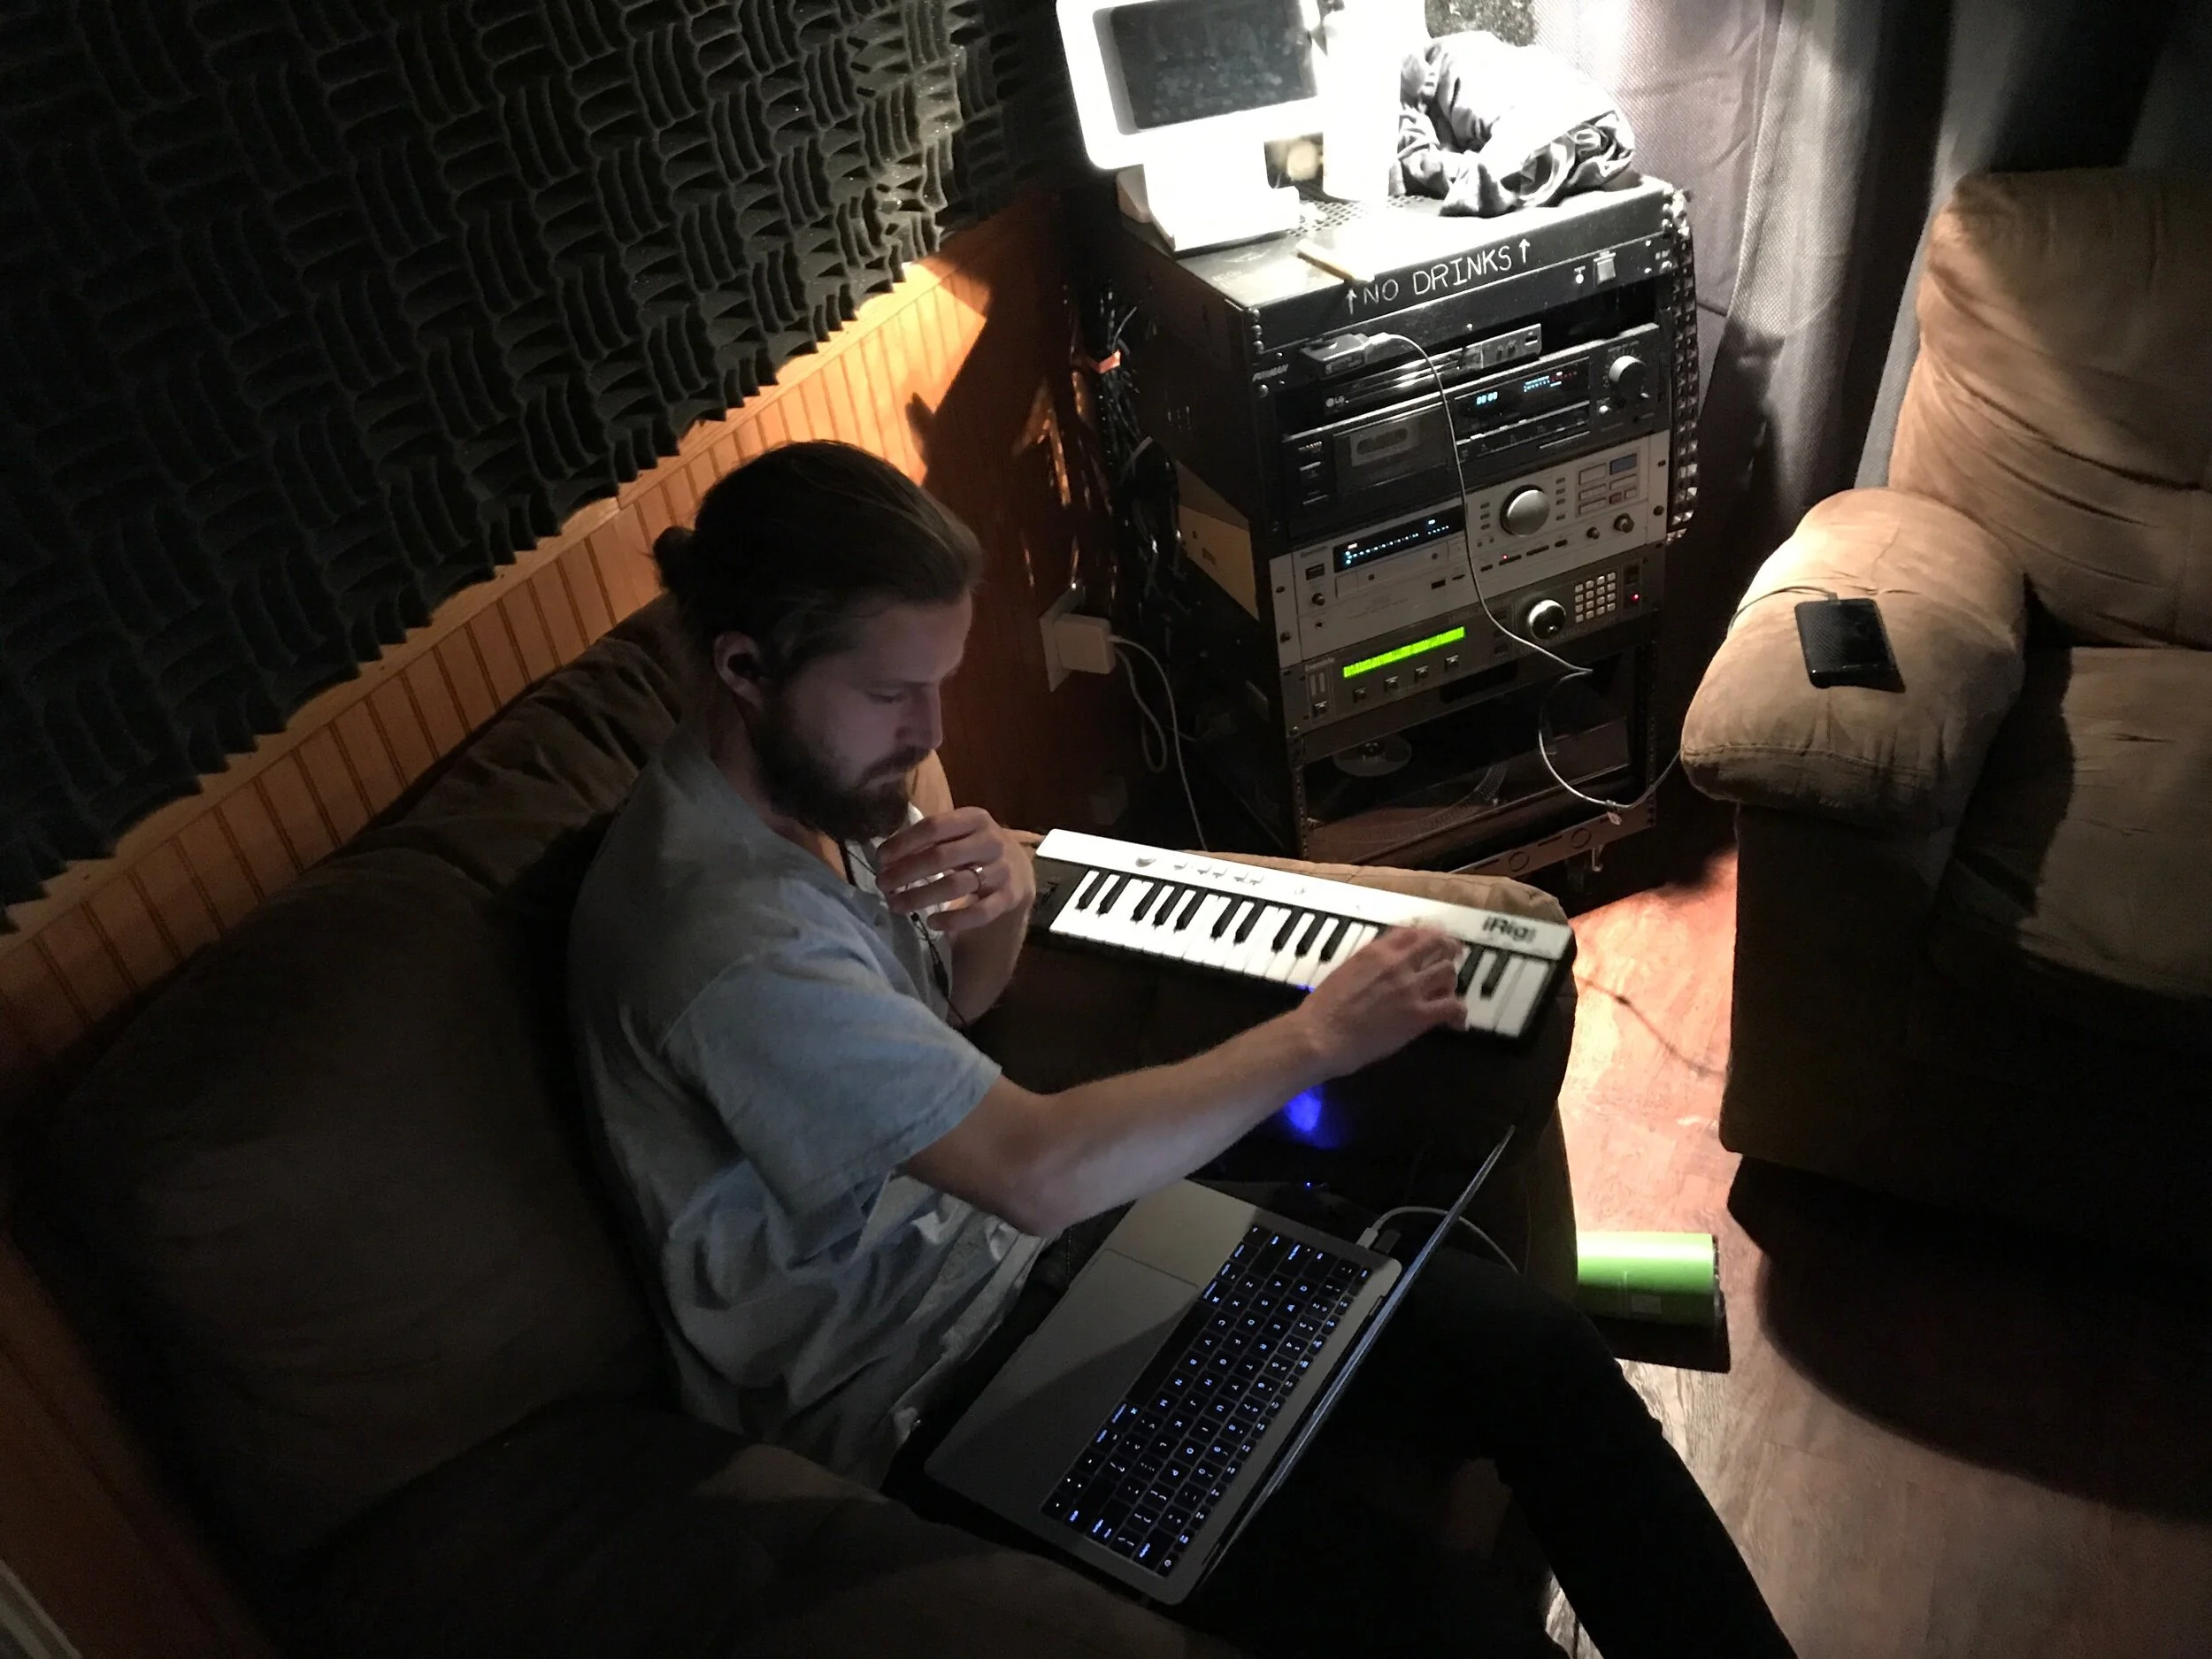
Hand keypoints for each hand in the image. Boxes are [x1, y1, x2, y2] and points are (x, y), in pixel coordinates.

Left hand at [876, 808, 1035, 934]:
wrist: (1017, 869)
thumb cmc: (974, 848)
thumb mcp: (957, 834)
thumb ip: (927, 840)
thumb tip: (886, 858)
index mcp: (974, 818)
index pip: (933, 826)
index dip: (904, 842)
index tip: (881, 858)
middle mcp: (991, 841)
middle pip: (941, 856)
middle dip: (906, 872)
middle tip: (882, 885)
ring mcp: (1003, 870)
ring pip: (956, 885)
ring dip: (921, 897)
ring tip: (896, 905)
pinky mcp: (1010, 897)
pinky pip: (979, 912)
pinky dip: (953, 920)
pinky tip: (932, 923)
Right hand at [1295, 926, 1466, 1076]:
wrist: (1320, 1035)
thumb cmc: (1322, 1010)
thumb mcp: (1344, 972)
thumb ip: (1367, 966)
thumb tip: (1379, 971)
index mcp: (1376, 951)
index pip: (1412, 932)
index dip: (1427, 935)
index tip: (1432, 941)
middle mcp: (1397, 964)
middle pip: (1437, 944)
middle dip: (1448, 949)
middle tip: (1453, 956)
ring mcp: (1410, 988)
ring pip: (1448, 972)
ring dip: (1451, 982)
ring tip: (1448, 993)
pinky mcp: (1418, 1015)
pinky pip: (1453, 1007)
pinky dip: (1459, 1014)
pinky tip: (1457, 1023)